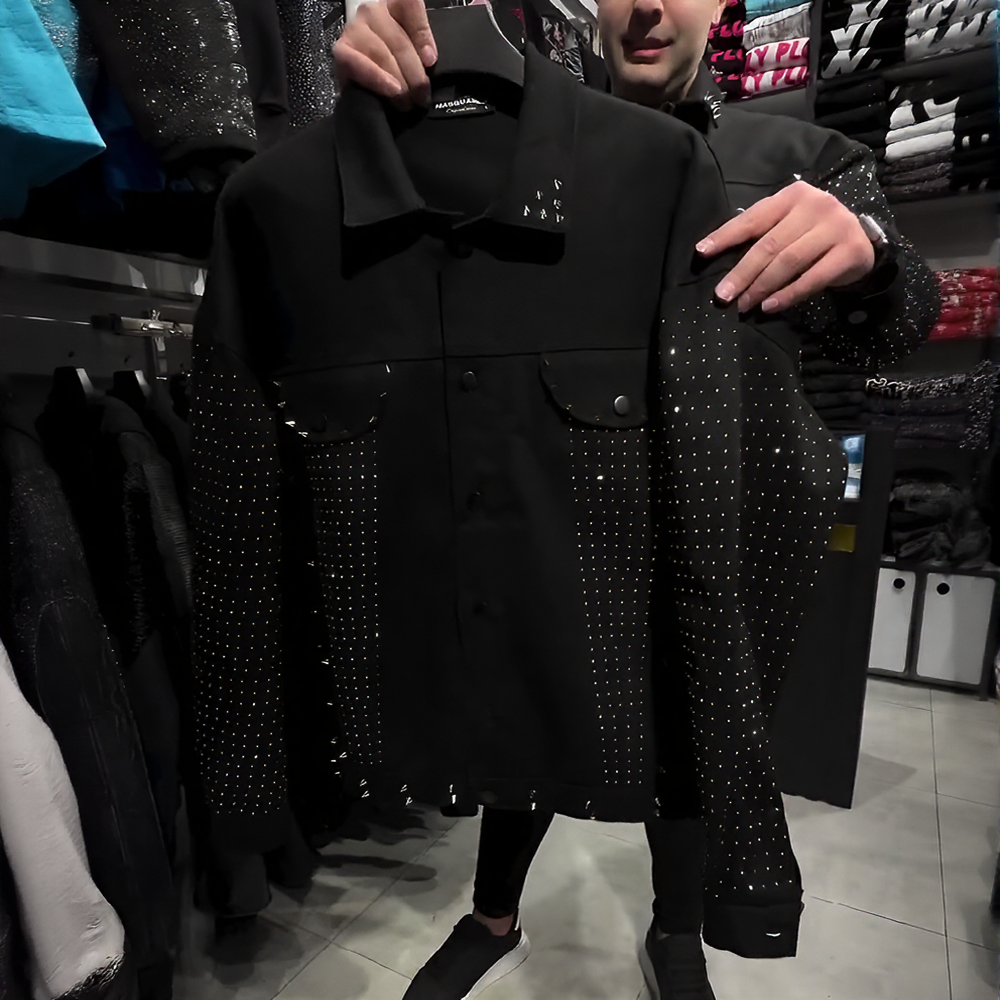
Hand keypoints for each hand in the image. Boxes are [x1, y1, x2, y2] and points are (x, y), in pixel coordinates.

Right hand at [333, 0, 437, 109]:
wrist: (363, 83)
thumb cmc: (393, 65)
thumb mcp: (414, 49)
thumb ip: (422, 43)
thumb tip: (428, 57)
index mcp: (393, 5)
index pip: (410, 5)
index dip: (423, 35)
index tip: (430, 61)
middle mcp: (371, 12)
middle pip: (398, 40)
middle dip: (414, 74)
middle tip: (422, 96)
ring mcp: (354, 29)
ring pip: (381, 54)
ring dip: (399, 81)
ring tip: (407, 101)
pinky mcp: (341, 51)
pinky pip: (358, 63)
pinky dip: (376, 79)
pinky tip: (391, 90)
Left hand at [695, 180, 875, 313]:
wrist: (861, 242)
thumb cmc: (814, 234)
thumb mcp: (788, 224)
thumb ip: (761, 234)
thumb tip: (718, 257)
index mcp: (793, 196)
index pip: (753, 218)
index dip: (725, 236)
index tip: (702, 253)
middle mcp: (815, 206)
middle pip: (769, 245)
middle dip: (741, 273)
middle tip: (722, 296)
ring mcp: (835, 227)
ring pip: (788, 261)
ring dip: (761, 287)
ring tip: (744, 304)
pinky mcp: (849, 251)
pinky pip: (812, 278)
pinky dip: (788, 294)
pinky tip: (770, 306)